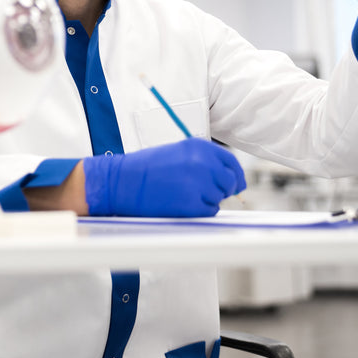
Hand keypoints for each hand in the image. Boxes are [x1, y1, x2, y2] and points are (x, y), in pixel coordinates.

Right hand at [83, 137, 245, 217]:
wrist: (122, 181)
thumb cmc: (145, 168)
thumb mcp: (177, 153)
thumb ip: (202, 161)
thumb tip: (227, 178)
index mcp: (199, 147)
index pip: (231, 162)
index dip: (235, 176)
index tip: (236, 184)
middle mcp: (203, 163)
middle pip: (230, 182)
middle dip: (223, 190)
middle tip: (204, 193)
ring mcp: (199, 184)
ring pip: (219, 198)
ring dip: (207, 200)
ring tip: (183, 194)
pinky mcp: (193, 204)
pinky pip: (209, 211)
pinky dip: (199, 211)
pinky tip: (180, 203)